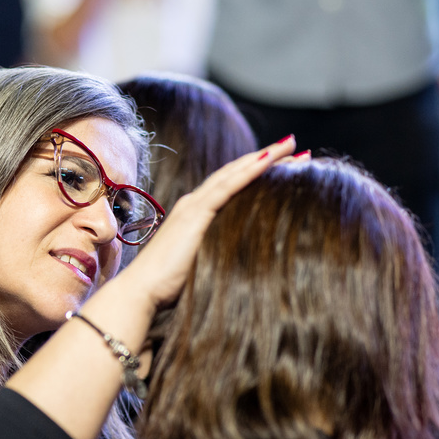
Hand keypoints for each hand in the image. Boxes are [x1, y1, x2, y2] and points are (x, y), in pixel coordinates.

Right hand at [110, 135, 298, 312]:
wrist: (141, 292)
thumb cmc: (167, 289)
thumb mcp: (200, 266)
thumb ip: (217, 258)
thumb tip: (241, 269)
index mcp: (195, 215)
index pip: (231, 186)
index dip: (257, 174)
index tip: (286, 168)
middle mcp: (194, 204)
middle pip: (236, 173)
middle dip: (267, 159)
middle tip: (297, 148)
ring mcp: (194, 206)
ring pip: (235, 173)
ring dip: (265, 157)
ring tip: (292, 145)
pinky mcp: (196, 214)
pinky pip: (228, 186)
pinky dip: (250, 170)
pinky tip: (271, 160)